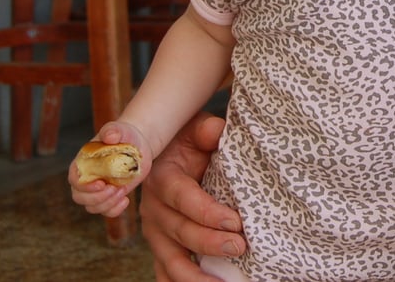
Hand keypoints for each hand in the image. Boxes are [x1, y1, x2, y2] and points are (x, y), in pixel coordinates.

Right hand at [68, 120, 150, 218]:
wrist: (138, 144)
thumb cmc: (124, 135)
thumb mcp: (119, 130)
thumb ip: (112, 130)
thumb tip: (109, 136)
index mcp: (83, 164)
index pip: (75, 180)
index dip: (84, 186)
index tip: (101, 183)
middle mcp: (87, 179)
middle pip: (80, 198)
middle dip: (97, 198)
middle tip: (115, 188)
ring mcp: (98, 190)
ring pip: (92, 207)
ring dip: (107, 204)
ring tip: (122, 191)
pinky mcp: (110, 196)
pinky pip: (106, 211)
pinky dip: (115, 210)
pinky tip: (126, 200)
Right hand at [140, 112, 245, 281]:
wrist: (170, 150)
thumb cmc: (191, 140)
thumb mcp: (198, 128)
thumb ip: (207, 130)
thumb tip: (216, 132)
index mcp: (163, 178)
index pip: (184, 199)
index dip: (208, 213)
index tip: (235, 222)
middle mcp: (154, 208)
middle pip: (181, 232)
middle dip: (210, 243)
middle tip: (240, 247)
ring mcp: (156, 232)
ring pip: (171, 260)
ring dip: (195, 276)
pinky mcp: (161, 247)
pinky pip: (166, 271)